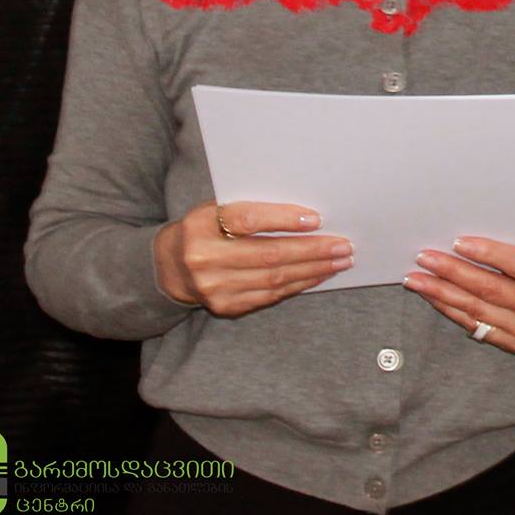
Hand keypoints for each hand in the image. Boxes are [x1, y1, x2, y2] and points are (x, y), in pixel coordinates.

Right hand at [154, 201, 351, 316]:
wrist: (171, 266)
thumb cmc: (206, 228)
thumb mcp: (217, 209)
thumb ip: (252, 208)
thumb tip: (307, 213)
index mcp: (202, 225)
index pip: (248, 220)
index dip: (283, 219)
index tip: (317, 219)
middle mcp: (205, 258)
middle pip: (268, 254)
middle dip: (312, 250)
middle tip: (343, 245)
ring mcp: (214, 287)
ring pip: (274, 278)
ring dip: (313, 269)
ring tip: (339, 260)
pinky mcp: (225, 306)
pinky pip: (270, 295)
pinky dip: (299, 284)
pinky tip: (318, 274)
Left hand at [404, 239, 514, 354]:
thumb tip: (475, 237)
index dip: (488, 253)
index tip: (458, 241)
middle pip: (491, 289)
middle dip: (452, 272)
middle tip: (424, 257)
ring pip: (477, 310)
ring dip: (442, 294)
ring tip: (417, 279)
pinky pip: (477, 327)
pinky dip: (453, 310)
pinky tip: (435, 298)